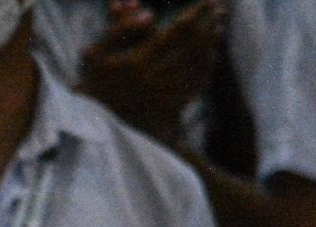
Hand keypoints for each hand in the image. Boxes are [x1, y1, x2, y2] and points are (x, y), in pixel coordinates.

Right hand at [78, 0, 226, 142]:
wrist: (98, 126)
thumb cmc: (95, 85)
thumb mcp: (96, 54)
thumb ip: (119, 28)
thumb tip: (150, 14)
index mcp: (138, 62)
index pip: (178, 31)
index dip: (196, 13)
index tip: (208, 1)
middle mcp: (155, 79)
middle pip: (194, 45)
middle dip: (209, 24)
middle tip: (219, 9)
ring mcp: (166, 95)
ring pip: (199, 65)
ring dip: (211, 44)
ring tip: (217, 27)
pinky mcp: (172, 109)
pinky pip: (197, 84)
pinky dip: (208, 67)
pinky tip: (211, 55)